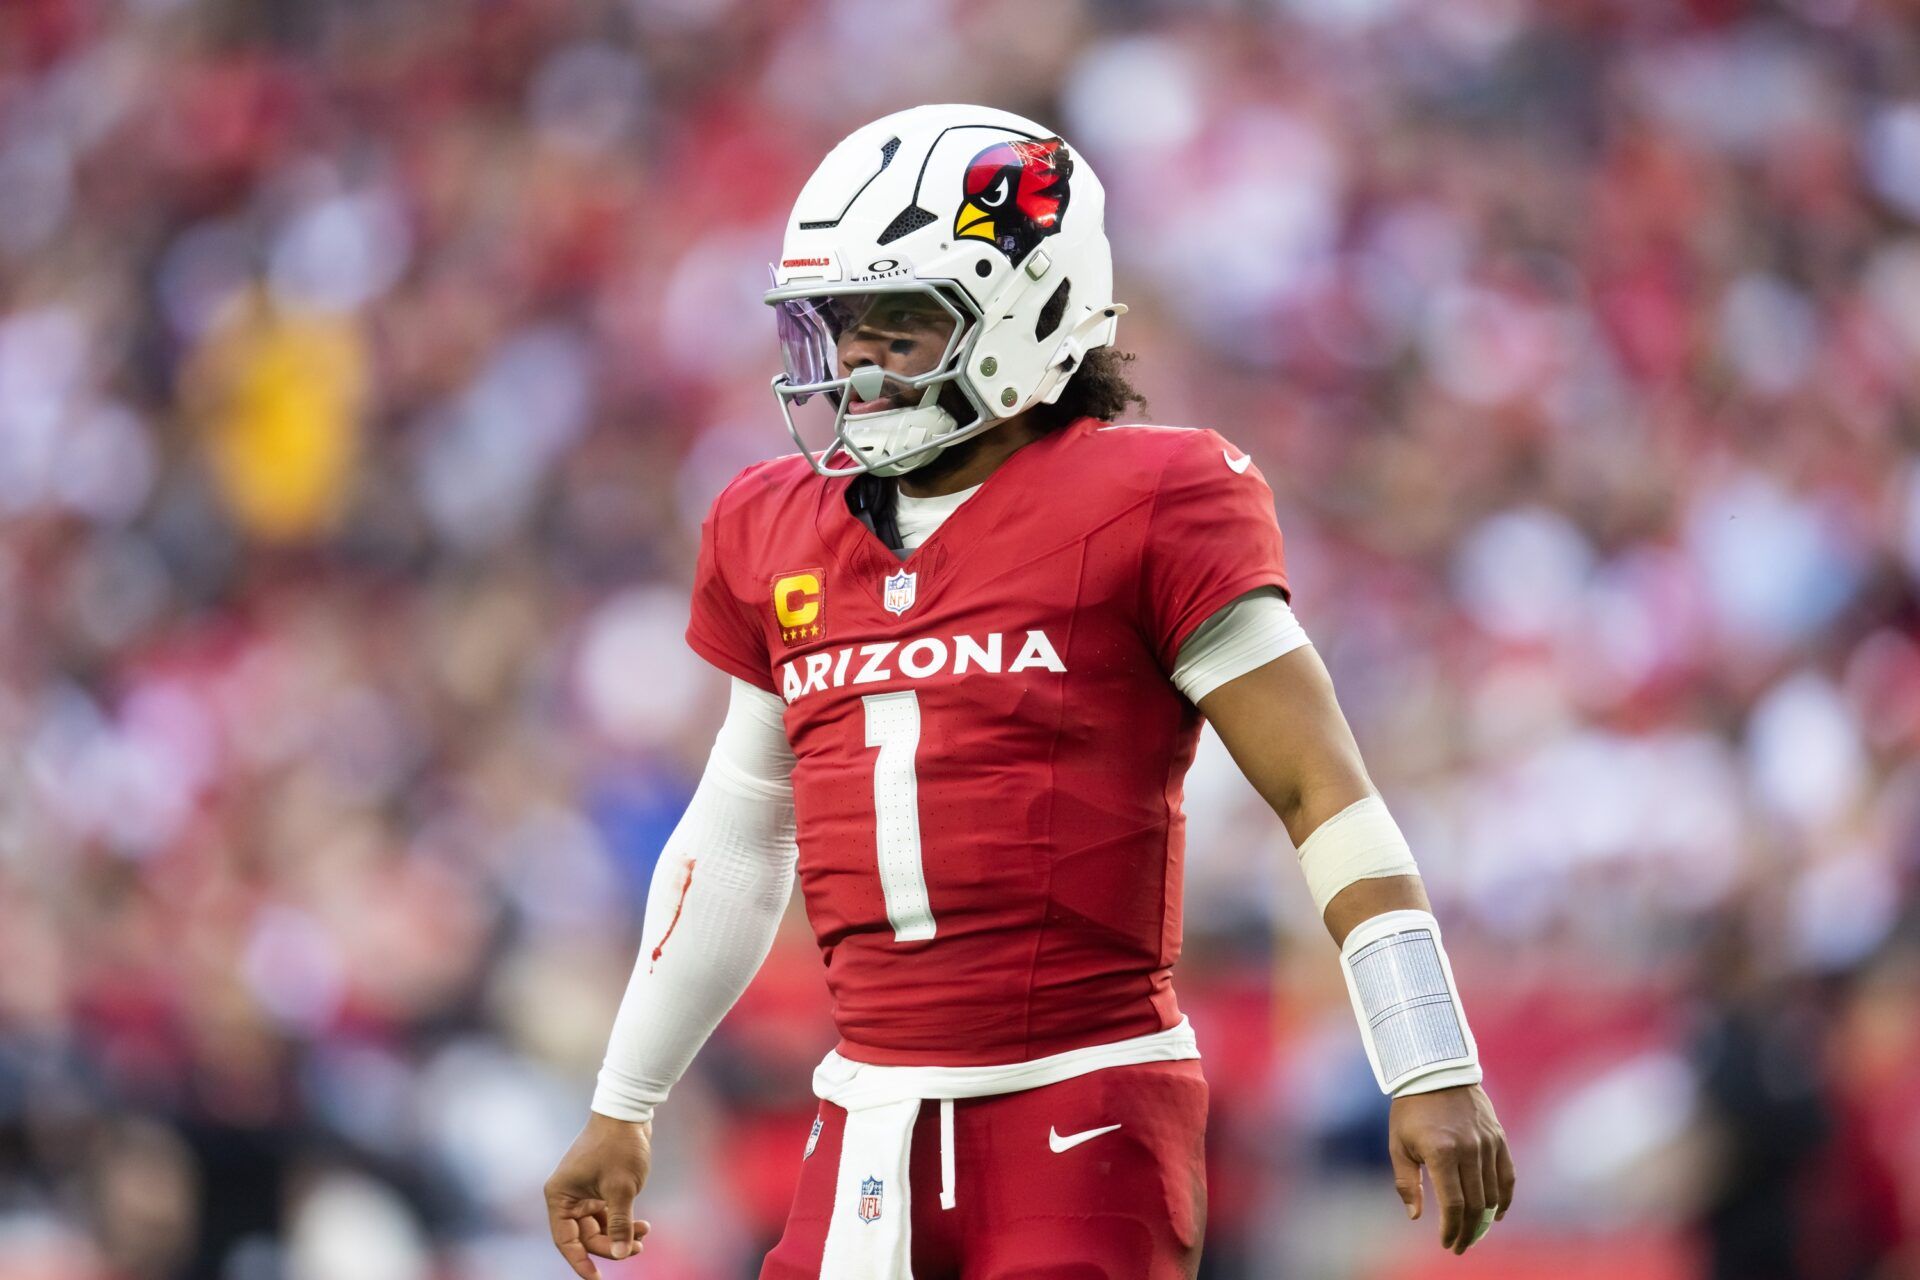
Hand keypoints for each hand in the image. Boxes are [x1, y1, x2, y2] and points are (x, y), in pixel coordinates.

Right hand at [545, 1112, 653, 1278]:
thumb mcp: (622, 1189)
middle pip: (585, 1236)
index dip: (580, 1263)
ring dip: (621, 1234)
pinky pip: (608, 1214)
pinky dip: (624, 1221)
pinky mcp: (599, 1186)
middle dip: (611, 1245)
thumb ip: (620, 1225)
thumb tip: (619, 1254)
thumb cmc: (619, 1147)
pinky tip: (644, 1225)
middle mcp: (567, 1196)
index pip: (566, 1241)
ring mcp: (583, 1191)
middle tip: (637, 1249)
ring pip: (599, 1227)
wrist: (629, 1111)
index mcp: (560, 1196)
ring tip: (645, 1235)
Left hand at [1388, 1084, 1514, 1254]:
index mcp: (1441, 1152)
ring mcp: (1487, 1143)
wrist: (1435, 1071)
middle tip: (1460, 1245)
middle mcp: (1468, 1149)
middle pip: (1475, 1203)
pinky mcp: (1499, 1137)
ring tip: (1472, 1232)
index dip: (1451, 1228)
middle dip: (1467, 1230)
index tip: (1447, 1243)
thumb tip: (1415, 1216)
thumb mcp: (1398, 1144)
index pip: (1453, 1203)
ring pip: (1492, 1193)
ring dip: (1484, 1218)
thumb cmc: (1411, 1110)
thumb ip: (1406, 1182)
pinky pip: (1508, 1175)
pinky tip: (1495, 1214)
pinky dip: (1504, 1198)